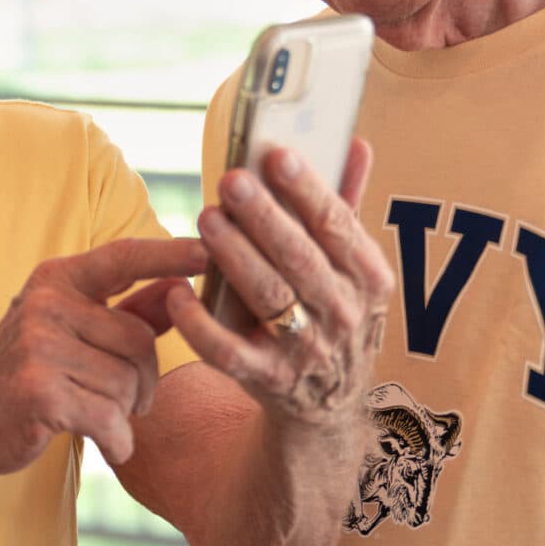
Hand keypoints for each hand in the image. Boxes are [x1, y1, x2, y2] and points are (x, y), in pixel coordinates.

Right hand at [0, 237, 207, 473]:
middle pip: (140, 338)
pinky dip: (118, 440)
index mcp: (56, 280)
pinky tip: (106, 443)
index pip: (123, 258)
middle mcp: (46, 304)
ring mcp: (38, 345)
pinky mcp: (39, 391)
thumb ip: (127, 310)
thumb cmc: (23, 375)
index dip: (169, 255)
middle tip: (127, 401)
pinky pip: (110, 416)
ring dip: (126, 412)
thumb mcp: (69, 332)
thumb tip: (181, 287)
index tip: (210, 253)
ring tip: (99, 417)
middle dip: (145, 380)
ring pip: (128, 382)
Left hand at [167, 137, 392, 428]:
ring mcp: (306, 350)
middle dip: (264, 217)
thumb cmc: (333, 314)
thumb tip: (354, 144)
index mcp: (367, 278)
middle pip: (300, 258)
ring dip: (235, 256)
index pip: (338, 225)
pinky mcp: (267, 379)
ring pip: (268, 297)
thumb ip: (347, 205)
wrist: (329, 402)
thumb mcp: (354, 267)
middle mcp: (342, 313)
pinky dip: (200, 325)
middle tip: (230, 181)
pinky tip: (177, 293)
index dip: (308, 189)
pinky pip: (228, 351)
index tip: (276, 156)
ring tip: (207, 219)